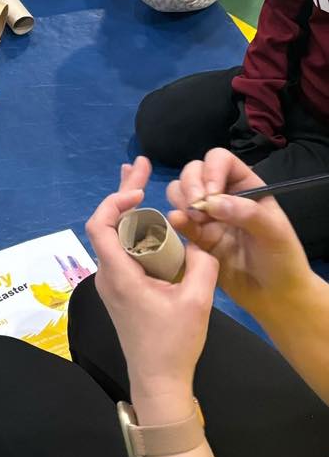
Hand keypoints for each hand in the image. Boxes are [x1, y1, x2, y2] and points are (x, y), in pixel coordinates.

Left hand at [87, 156, 217, 411]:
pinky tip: (146, 217)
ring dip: (128, 209)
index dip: (114, 200)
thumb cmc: (173, 342)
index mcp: (118, 274)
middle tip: (140, 164)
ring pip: (114, 236)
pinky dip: (133, 229)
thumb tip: (199, 237)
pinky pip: (122, 250)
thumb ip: (201, 263)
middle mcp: (108, 274)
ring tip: (140, 177)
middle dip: (123, 192)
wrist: (158, 380)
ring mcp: (112, 282)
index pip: (100, 225)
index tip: (139, 188)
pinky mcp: (121, 289)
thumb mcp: (197, 301)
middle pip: (106, 224)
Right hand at [167, 148, 314, 320]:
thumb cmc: (282, 259)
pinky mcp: (195, 237)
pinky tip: (178, 223)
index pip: (220, 160)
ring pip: (180, 191)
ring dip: (180, 199)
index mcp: (246, 186)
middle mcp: (223, 195)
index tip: (209, 194)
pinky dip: (175, 218)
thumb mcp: (274, 232)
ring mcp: (207, 216)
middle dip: (190, 185)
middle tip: (196, 208)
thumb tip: (211, 202)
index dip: (211, 170)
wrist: (274, 296)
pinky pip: (177, 219)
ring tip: (191, 219)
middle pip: (194, 171)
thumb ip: (246, 212)